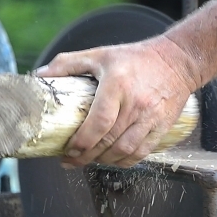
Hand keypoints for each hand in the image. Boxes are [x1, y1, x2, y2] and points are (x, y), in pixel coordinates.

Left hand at [35, 36, 196, 167]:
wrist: (178, 61)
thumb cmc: (136, 58)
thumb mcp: (100, 54)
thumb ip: (68, 63)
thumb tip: (39, 76)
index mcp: (118, 85)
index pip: (99, 123)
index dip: (81, 142)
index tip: (67, 150)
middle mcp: (136, 104)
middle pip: (108, 141)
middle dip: (86, 157)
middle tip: (70, 160)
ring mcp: (151, 117)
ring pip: (125, 151)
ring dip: (104, 161)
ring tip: (89, 160)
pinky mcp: (163, 127)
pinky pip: (142, 153)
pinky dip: (124, 162)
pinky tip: (112, 160)